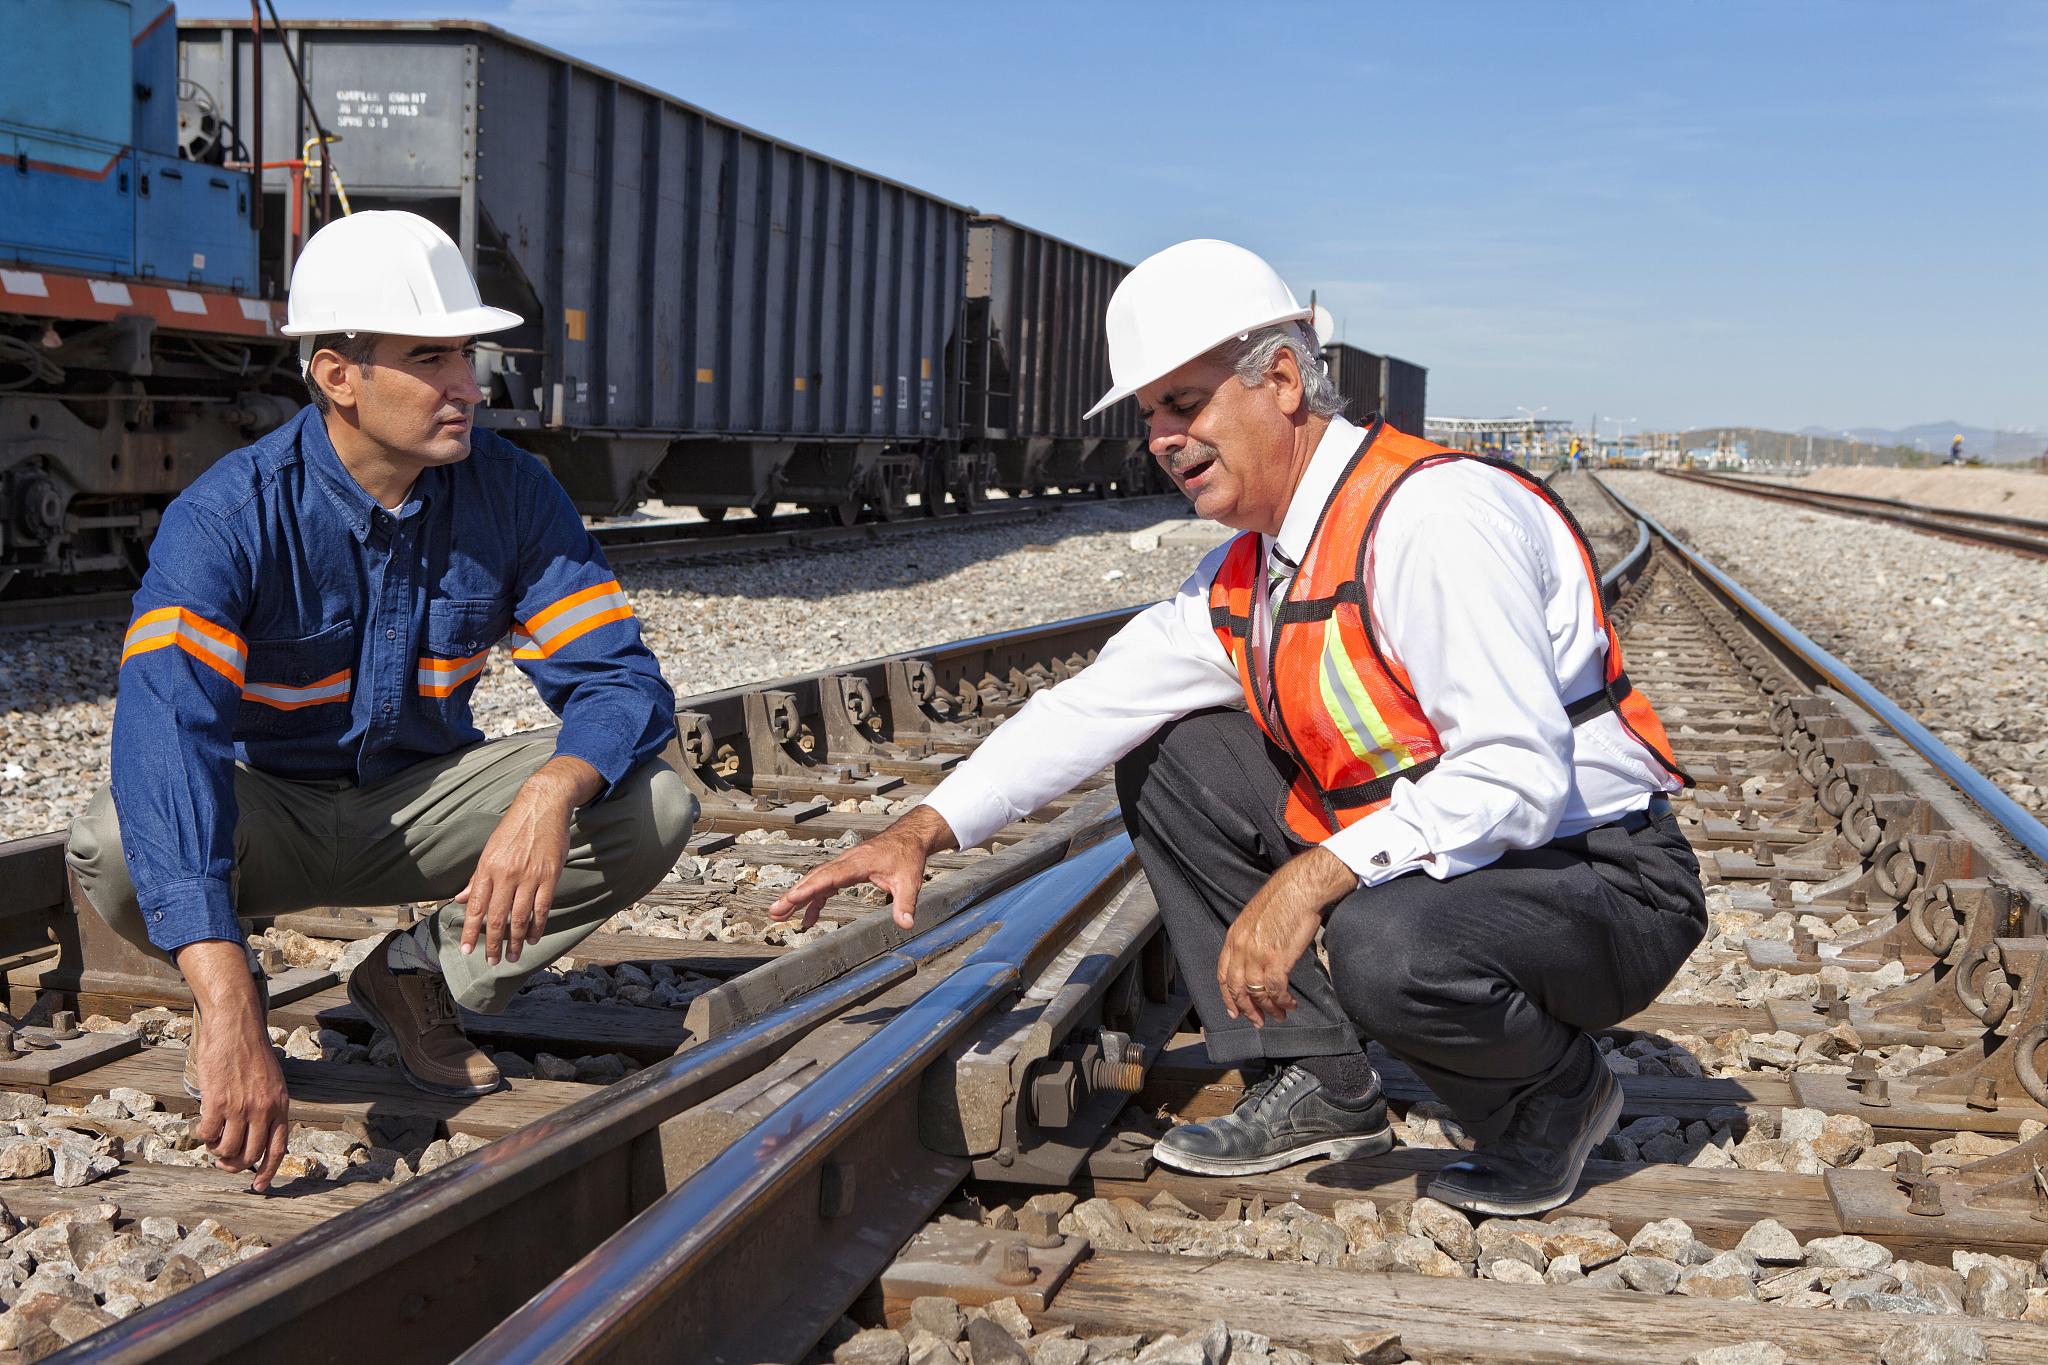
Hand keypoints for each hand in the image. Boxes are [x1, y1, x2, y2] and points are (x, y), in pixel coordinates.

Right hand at [176, 940, 289, 1190]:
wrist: (237, 1025)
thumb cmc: (251, 1053)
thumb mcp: (271, 1081)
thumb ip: (267, 1107)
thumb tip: (254, 1136)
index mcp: (281, 1105)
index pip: (278, 1148)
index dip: (269, 1171)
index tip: (260, 1186)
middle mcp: (265, 1109)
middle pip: (251, 1155)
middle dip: (236, 1165)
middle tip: (224, 1162)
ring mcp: (242, 1107)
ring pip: (228, 1149)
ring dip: (217, 1150)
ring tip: (213, 1140)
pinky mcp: (218, 1101)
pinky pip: (207, 1133)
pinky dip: (202, 1135)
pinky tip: (202, 1126)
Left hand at [456, 755, 602, 965]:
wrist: (543, 805)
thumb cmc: (514, 827)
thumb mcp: (490, 849)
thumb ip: (477, 877)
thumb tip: (461, 898)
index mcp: (487, 867)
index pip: (475, 906)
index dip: (469, 930)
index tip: (466, 949)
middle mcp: (506, 874)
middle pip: (497, 917)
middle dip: (493, 943)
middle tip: (492, 960)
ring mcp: (529, 876)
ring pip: (519, 917)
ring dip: (515, 941)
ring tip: (512, 956)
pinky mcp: (549, 876)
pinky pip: (542, 908)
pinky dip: (536, 926)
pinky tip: (532, 938)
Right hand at [768, 805, 957, 931]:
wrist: (909, 837)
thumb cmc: (907, 856)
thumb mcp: (910, 882)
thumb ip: (906, 904)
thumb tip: (907, 924)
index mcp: (858, 863)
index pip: (829, 877)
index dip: (810, 888)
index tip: (792, 899)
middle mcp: (846, 862)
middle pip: (815, 878)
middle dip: (793, 896)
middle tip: (775, 912)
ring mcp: (844, 866)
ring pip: (815, 881)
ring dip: (798, 898)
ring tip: (779, 915)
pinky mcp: (846, 871)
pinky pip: (824, 885)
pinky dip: (814, 900)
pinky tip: (808, 917)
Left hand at [1217, 846, 1358, 1027]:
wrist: (1301, 888)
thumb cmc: (1285, 898)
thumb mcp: (1256, 917)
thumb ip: (1251, 939)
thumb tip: (1257, 958)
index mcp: (1234, 936)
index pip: (1223, 974)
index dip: (1228, 996)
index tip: (1234, 1010)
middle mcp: (1241, 947)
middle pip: (1237, 988)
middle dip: (1247, 1009)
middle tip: (1257, 1021)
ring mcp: (1257, 955)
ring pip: (1257, 993)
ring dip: (1269, 1009)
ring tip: (1280, 1015)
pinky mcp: (1277, 959)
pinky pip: (1276, 990)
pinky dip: (1283, 1002)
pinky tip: (1290, 1005)